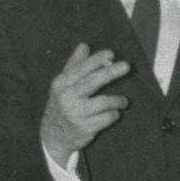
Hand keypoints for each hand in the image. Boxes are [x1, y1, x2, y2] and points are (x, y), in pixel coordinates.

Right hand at [39, 43, 129, 167]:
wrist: (53, 135)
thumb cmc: (61, 104)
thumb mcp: (62, 84)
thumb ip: (74, 64)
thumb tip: (84, 45)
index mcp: (62, 84)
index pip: (81, 68)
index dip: (97, 60)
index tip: (111, 54)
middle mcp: (67, 97)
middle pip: (93, 81)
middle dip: (111, 72)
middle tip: (126, 66)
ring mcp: (76, 113)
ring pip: (103, 102)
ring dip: (117, 100)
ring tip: (124, 101)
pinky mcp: (85, 128)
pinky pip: (106, 118)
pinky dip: (114, 114)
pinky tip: (114, 113)